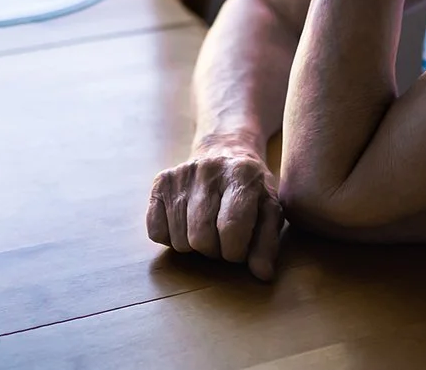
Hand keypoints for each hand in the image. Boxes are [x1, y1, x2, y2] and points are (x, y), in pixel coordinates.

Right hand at [146, 134, 284, 279]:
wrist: (225, 151)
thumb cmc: (250, 189)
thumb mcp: (269, 210)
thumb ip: (268, 243)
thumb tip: (262, 274)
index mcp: (242, 175)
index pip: (231, 229)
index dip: (236, 252)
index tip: (240, 248)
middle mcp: (209, 170)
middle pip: (201, 237)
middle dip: (214, 251)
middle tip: (222, 240)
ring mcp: (181, 174)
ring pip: (178, 239)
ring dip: (194, 247)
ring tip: (207, 231)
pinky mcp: (161, 182)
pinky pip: (156, 231)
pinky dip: (170, 238)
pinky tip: (186, 224)